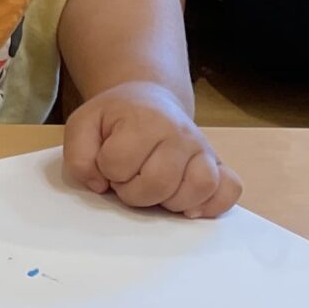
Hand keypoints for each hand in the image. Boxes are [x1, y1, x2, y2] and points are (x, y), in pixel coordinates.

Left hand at [64, 82, 240, 216]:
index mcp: (144, 121)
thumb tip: (100, 186)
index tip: (109, 160)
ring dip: (170, 201)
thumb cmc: (116, 118)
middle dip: (133, 191)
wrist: (148, 101)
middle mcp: (180, 133)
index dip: (107, 169)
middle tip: (129, 177)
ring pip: (199, 188)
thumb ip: (78, 155)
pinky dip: (211, 204)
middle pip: (159, 183)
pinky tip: (188, 206)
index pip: (119, 164)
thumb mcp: (83, 125)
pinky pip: (229, 190)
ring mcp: (204, 149)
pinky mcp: (219, 164)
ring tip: (156, 190)